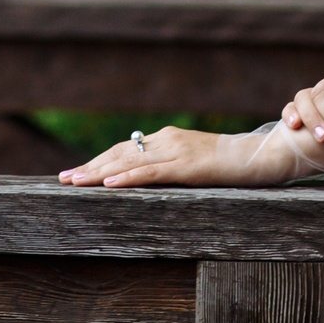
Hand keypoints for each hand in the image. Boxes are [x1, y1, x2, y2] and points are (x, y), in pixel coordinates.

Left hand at [57, 126, 287, 188]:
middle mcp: (166, 140)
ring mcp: (176, 151)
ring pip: (128, 162)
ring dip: (98, 172)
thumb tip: (146, 177)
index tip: (76, 173)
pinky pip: (151, 173)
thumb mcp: (195, 163)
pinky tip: (109, 184)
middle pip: (119, 153)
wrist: (260, 155)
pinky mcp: (187, 166)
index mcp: (167, 138)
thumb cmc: (231, 164)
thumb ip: (172, 165)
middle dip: (90, 167)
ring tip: (75, 182)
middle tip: (63, 179)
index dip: (99, 161)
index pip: (124, 149)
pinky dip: (127, 178)